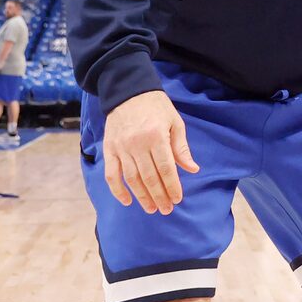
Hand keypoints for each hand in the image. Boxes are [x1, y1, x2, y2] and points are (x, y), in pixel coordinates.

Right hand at [100, 89, 197, 215]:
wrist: (128, 91)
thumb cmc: (157, 107)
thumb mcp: (175, 122)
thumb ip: (181, 147)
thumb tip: (192, 169)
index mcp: (156, 136)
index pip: (166, 168)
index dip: (172, 186)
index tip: (177, 199)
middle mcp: (137, 144)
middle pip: (149, 177)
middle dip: (159, 196)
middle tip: (166, 209)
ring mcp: (121, 148)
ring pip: (132, 179)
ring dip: (142, 196)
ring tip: (152, 209)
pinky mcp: (109, 149)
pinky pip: (111, 174)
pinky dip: (117, 190)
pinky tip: (127, 201)